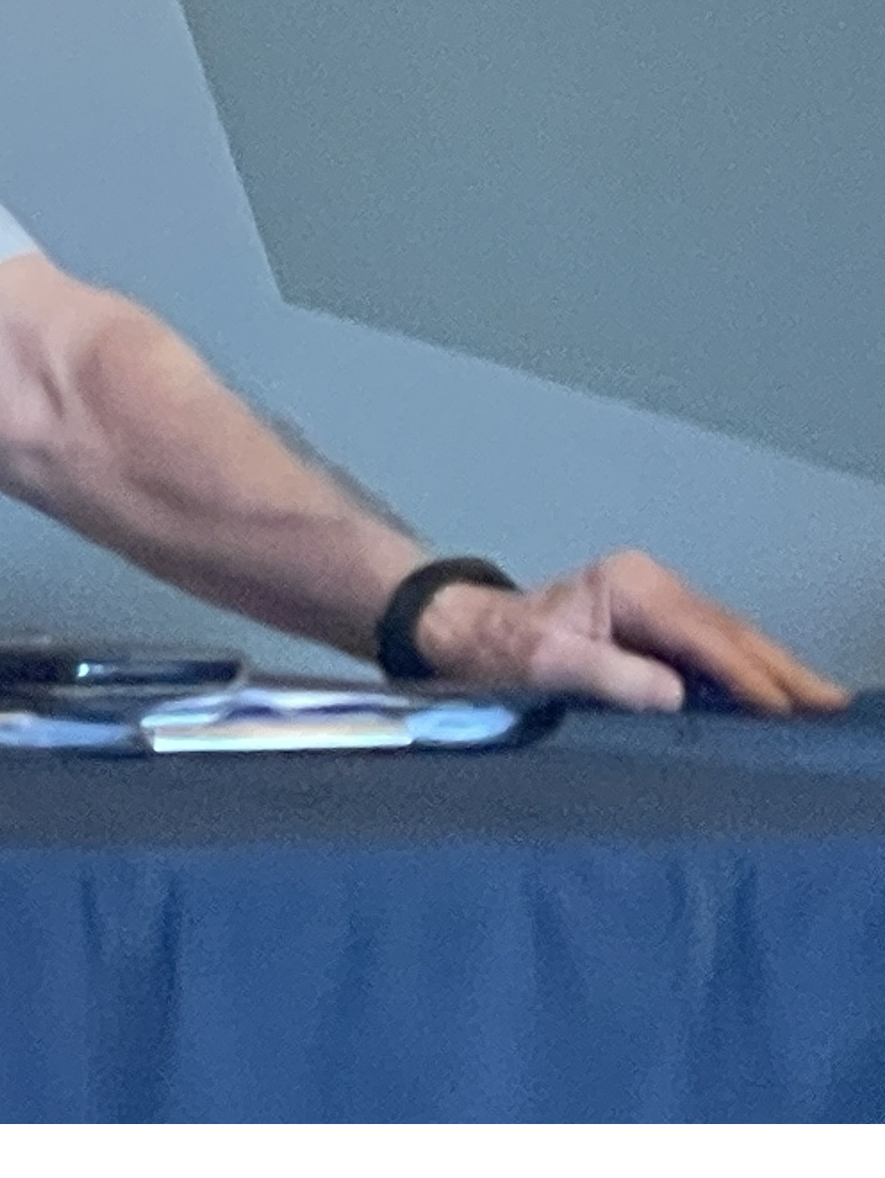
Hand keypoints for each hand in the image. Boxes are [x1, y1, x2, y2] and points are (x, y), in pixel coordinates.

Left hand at [411, 549, 849, 714]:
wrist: (463, 632)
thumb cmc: (499, 649)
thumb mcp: (544, 664)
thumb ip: (609, 677)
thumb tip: (675, 694)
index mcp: (629, 587)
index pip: (705, 638)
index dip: (749, 677)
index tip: (788, 713)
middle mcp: (650, 585)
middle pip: (732, 632)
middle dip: (784, 672)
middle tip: (835, 708)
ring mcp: (654, 601)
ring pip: (730, 638)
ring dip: (775, 672)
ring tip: (822, 707)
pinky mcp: (653, 622)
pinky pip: (714, 646)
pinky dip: (749, 670)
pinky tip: (778, 697)